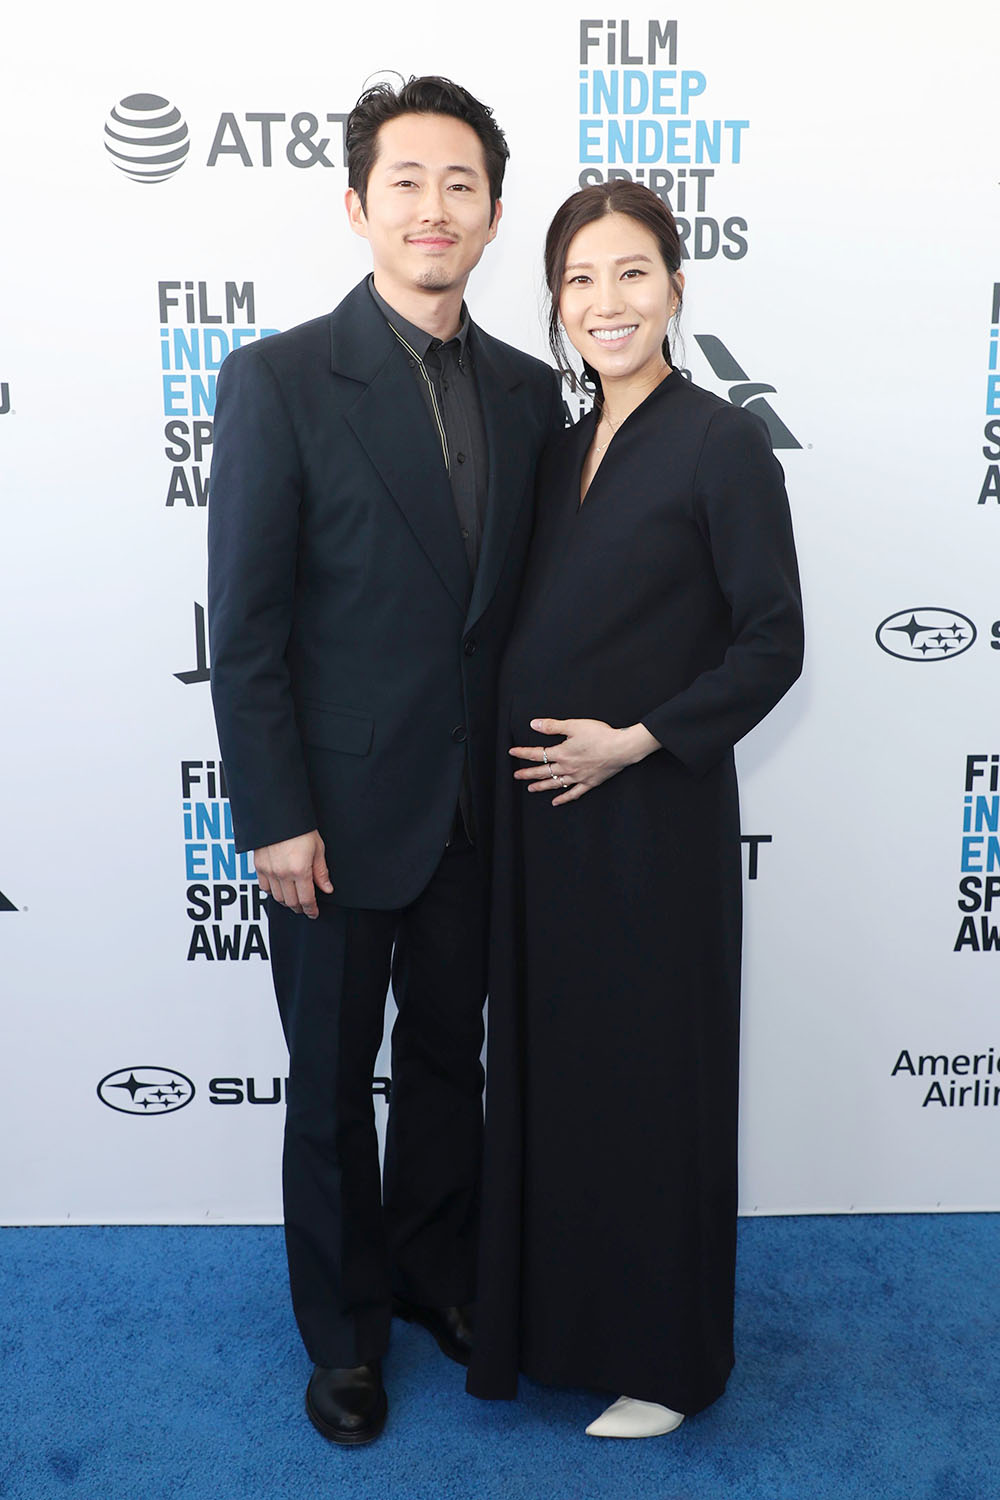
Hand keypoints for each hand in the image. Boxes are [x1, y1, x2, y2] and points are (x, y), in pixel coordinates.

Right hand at [254, 830, 332, 917]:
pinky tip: (280, 889)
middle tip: (306, 907)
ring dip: (287, 902)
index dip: (311, 910)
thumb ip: (321, 872)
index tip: (314, 913)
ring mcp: (269, 871)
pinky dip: (273, 892)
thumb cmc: (300, 828)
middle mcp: (282, 873)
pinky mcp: (259, 866)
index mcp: (300, 870)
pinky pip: (264, 887)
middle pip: (291, 902)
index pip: (306, 899)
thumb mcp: (318, 848)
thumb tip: (327, 888)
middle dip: (300, 907)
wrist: (278, 813)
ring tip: (294, 900)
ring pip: (277, 897)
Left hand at [510, 718, 660, 804]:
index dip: (523, 753)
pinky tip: (556, 802)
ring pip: (555, 784)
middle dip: (528, 773)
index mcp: (562, 753)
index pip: (537, 753)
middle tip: (516, 776)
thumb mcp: (574, 725)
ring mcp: (578, 777)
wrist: (621, 748)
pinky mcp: (589, 783)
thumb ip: (553, 726)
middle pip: (543, 771)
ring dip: (542, 786)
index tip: (513, 753)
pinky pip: (573, 793)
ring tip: (531, 789)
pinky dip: (563, 798)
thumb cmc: (600, 735)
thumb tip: (534, 724)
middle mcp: (567, 767)